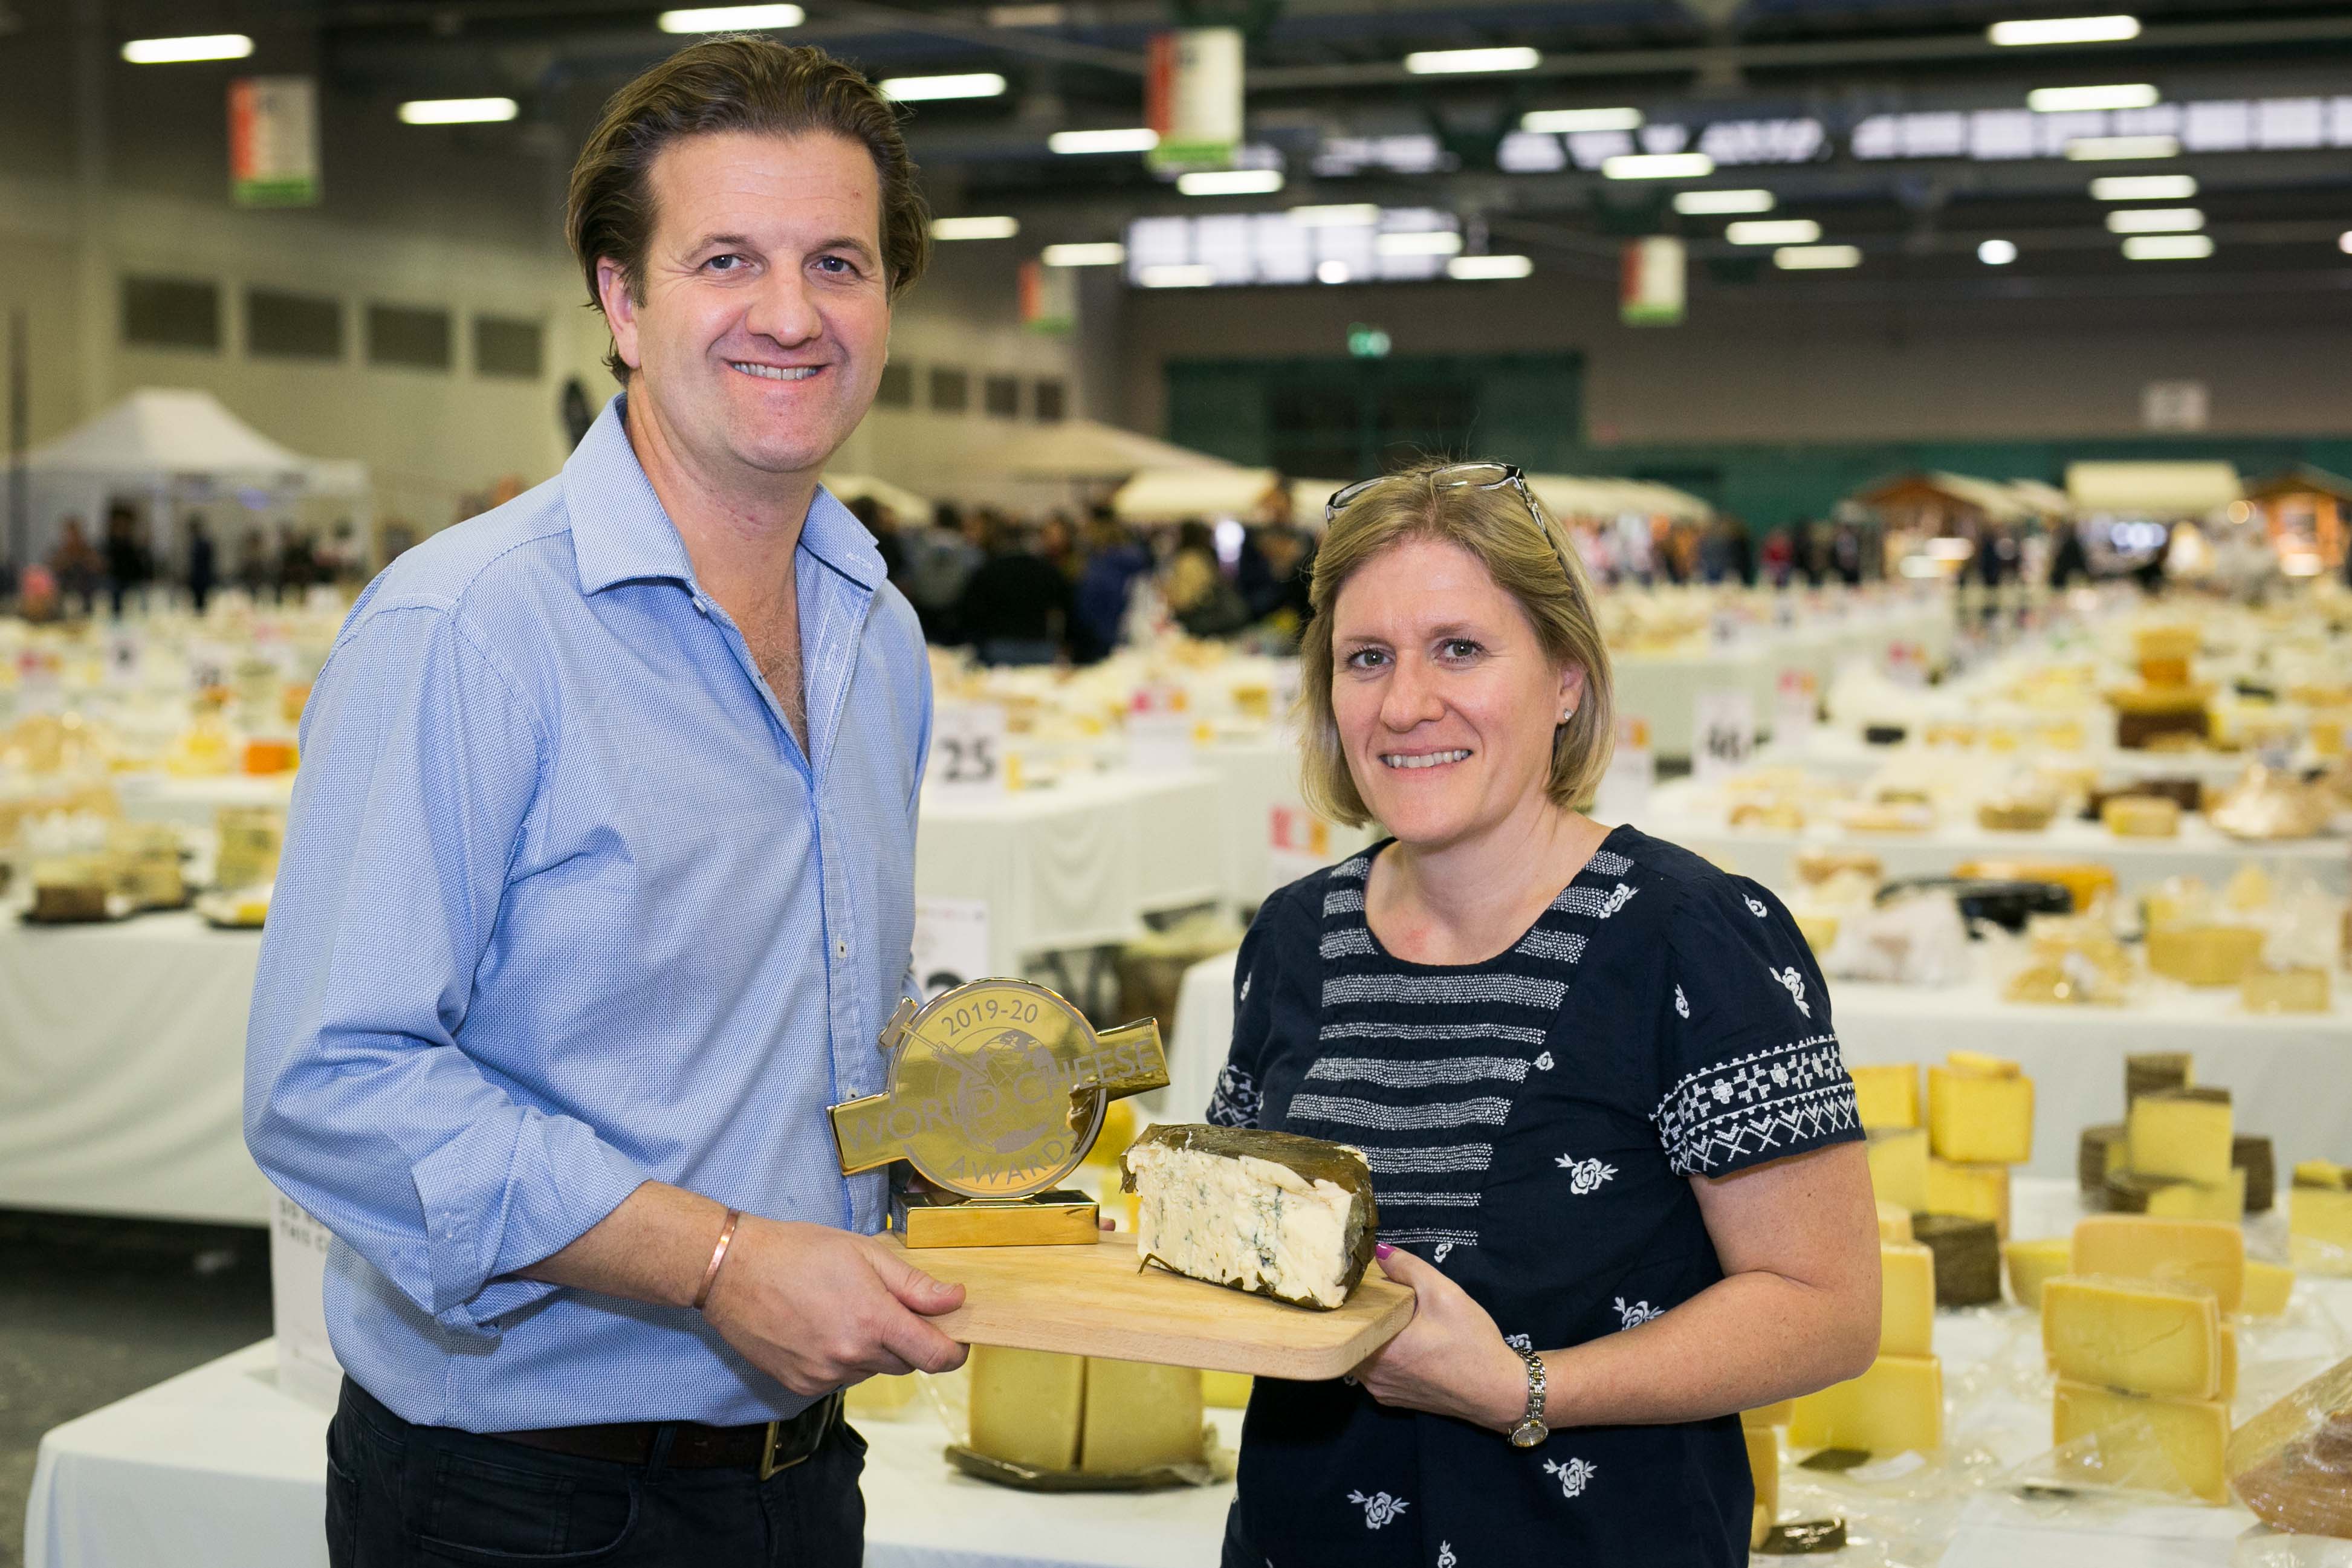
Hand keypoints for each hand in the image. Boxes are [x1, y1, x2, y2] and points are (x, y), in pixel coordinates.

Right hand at [702, 1217, 968, 1395]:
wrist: (732, 1271)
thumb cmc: (799, 1252)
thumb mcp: (865, 1253)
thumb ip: (914, 1284)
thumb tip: (955, 1300)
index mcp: (874, 1321)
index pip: (936, 1356)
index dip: (955, 1350)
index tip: (957, 1338)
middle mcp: (852, 1356)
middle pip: (905, 1363)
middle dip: (907, 1340)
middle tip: (886, 1305)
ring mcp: (824, 1375)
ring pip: (871, 1370)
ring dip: (871, 1349)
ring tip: (843, 1310)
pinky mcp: (802, 1386)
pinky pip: (840, 1378)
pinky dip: (841, 1359)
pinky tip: (821, 1327)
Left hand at [1351, 1244, 1530, 1431]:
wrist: (1498, 1391)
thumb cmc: (1473, 1344)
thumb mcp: (1444, 1294)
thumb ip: (1408, 1268)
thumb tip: (1379, 1250)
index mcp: (1380, 1350)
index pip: (1347, 1318)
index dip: (1354, 1298)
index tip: (1365, 1285)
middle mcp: (1373, 1375)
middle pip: (1350, 1336)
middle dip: (1363, 1316)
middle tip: (1382, 1299)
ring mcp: (1381, 1390)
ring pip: (1359, 1354)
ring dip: (1370, 1336)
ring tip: (1393, 1319)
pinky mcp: (1391, 1398)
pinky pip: (1373, 1370)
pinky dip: (1381, 1354)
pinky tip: (1402, 1343)